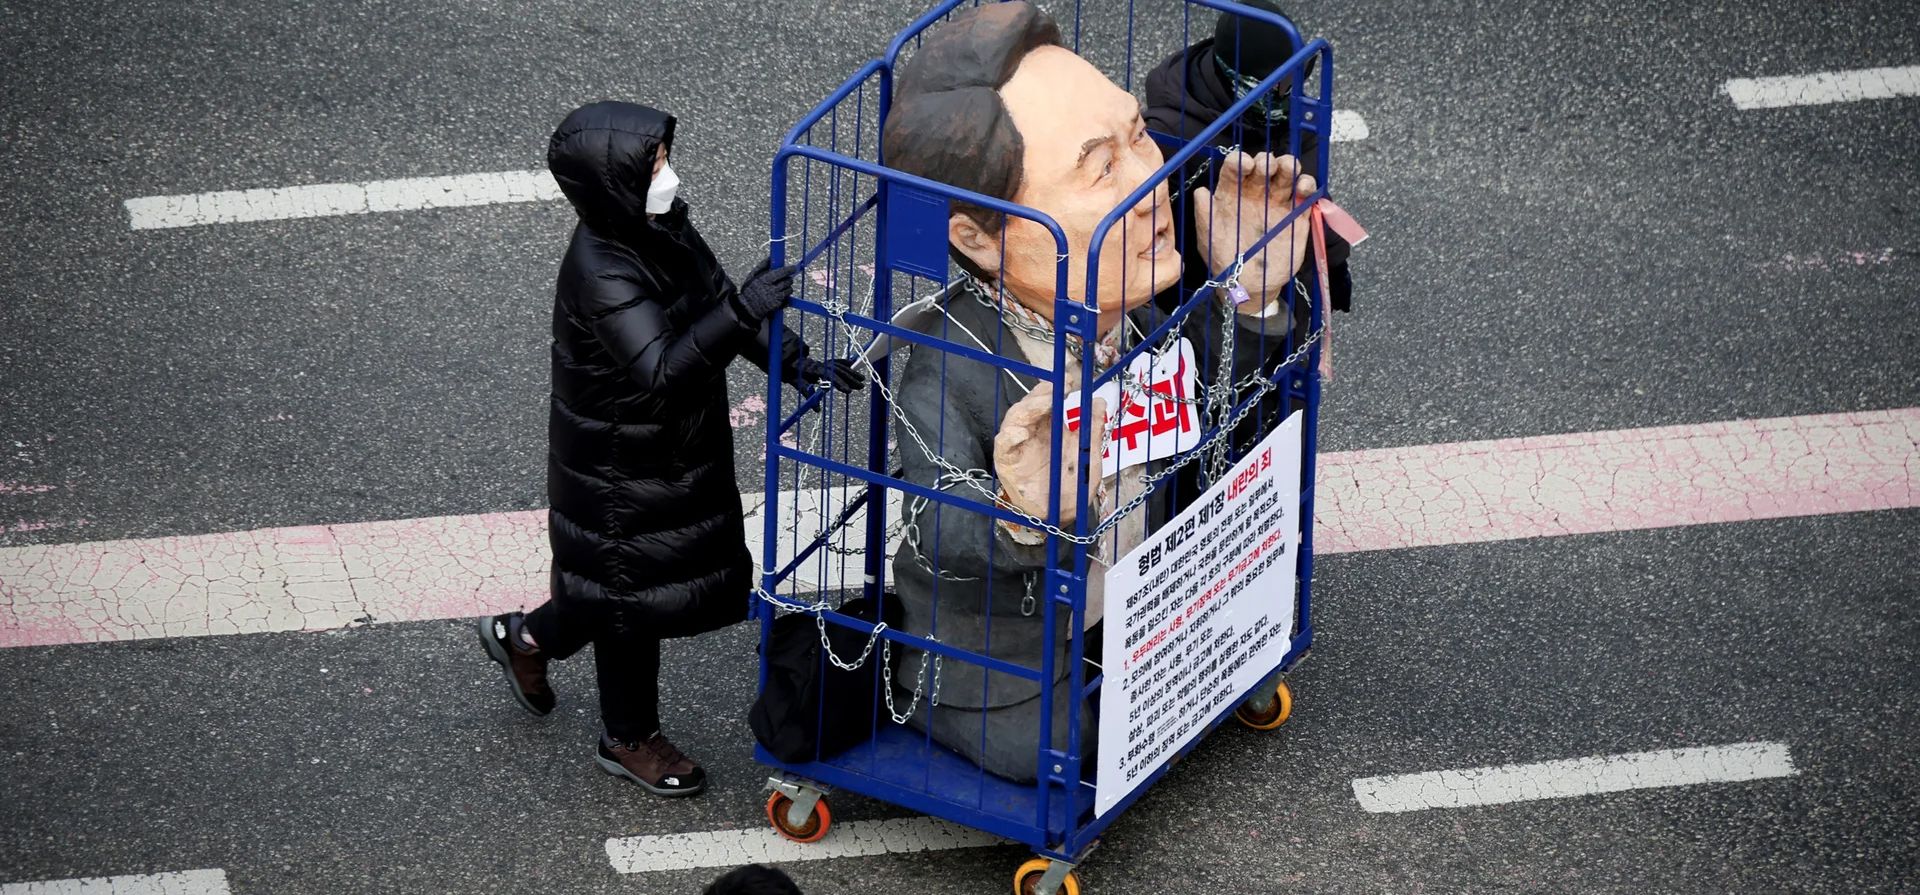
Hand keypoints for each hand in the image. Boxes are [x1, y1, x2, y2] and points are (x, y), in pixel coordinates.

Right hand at [734, 258, 795, 319]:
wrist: (748, 308)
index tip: (793, 268)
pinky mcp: (778, 305)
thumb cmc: (749, 290)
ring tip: (780, 288)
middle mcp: (771, 289)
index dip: (789, 270)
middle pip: (788, 281)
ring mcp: (775, 298)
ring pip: (789, 290)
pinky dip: (786, 297)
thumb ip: (762, 266)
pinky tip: (779, 296)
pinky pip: (788, 299)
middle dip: (788, 279)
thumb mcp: (752, 276)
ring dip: (787, 288)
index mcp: (765, 280)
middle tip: (785, 279)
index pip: (781, 273)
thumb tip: (770, 258)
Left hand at [791, 357, 866, 394]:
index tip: (849, 391)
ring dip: (852, 373)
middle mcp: (822, 364)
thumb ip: (809, 396)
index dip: (840, 383)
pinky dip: (845, 363)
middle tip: (861, 386)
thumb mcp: (799, 385)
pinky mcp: (825, 362)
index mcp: (816, 369)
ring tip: (862, 379)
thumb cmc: (794, 374)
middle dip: (851, 379)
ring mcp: (824, 362)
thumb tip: (817, 410)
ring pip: (840, 367)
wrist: (790, 362)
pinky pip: (837, 361)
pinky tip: (853, 364)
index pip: (831, 377)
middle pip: (839, 371)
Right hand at [992, 382, 1108, 524]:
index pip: (1049, 402)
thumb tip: (1099, 401)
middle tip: (1056, 389)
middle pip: (1030, 406)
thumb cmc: (1071, 489)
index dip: (1056, 389)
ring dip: (1029, 409)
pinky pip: (1003, 445)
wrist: (1056, 518)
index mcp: (1051, 429)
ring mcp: (1018, 447)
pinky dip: (1010, 436)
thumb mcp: (1088, 457)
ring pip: (1015, 419)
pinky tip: (1021, 432)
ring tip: (1044, 403)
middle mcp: (1032, 433)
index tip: (1070, 381)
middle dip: (1042, 394)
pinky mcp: (1007, 462)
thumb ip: (1093, 431)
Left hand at [1192, 152, 1317, 313]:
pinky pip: (1305, 194)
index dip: (1240, 160)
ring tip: (1287, 169)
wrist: (1250, 286)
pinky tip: (1302, 188)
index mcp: (1232, 194)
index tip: (1243, 165)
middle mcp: (1255, 193)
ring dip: (1288, 164)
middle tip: (1266, 168)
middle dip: (1266, 160)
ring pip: (1286, 173)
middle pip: (1264, 165)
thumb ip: (1204, 213)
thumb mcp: (1208, 238)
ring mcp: (1277, 202)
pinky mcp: (1297, 215)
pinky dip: (1307, 184)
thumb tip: (1201, 191)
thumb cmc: (1224, 260)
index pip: (1235, 167)